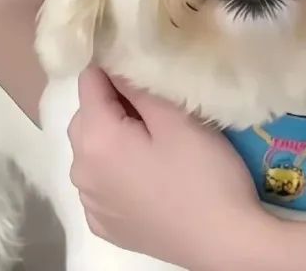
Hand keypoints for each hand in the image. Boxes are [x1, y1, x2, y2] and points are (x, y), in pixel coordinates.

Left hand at [69, 67, 274, 269]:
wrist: (224, 243)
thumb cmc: (204, 174)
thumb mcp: (178, 119)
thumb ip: (140, 86)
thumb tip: (115, 62)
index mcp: (96, 140)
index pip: (89, 81)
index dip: (116, 67)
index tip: (145, 65)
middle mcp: (81, 171)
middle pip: (86, 114)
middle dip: (113, 101)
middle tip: (158, 103)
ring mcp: (92, 203)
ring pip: (92, 148)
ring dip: (113, 133)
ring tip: (156, 137)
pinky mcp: (106, 225)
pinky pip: (101, 180)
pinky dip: (116, 167)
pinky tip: (150, 171)